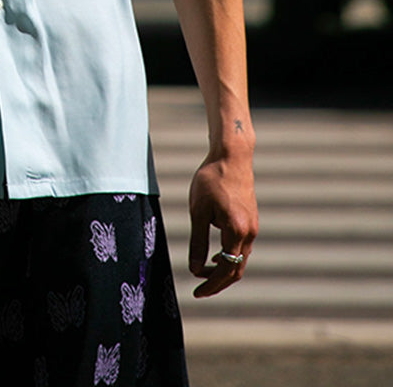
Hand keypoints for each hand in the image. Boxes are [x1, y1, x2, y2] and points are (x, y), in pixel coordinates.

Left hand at [188, 154, 257, 297]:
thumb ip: (197, 242)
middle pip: (237, 269)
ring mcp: (253, 226)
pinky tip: (216, 255)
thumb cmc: (211, 180)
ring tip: (204, 274)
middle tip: (199, 290)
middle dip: (218, 283)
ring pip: (240, 259)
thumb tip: (195, 269)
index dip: (211, 285)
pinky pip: (242, 246)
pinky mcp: (251, 219)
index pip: (226, 270)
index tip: (196, 293)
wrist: (231, 156)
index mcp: (236, 231)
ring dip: (224, 270)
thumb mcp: (198, 211)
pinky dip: (230, 256)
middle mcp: (249, 232)